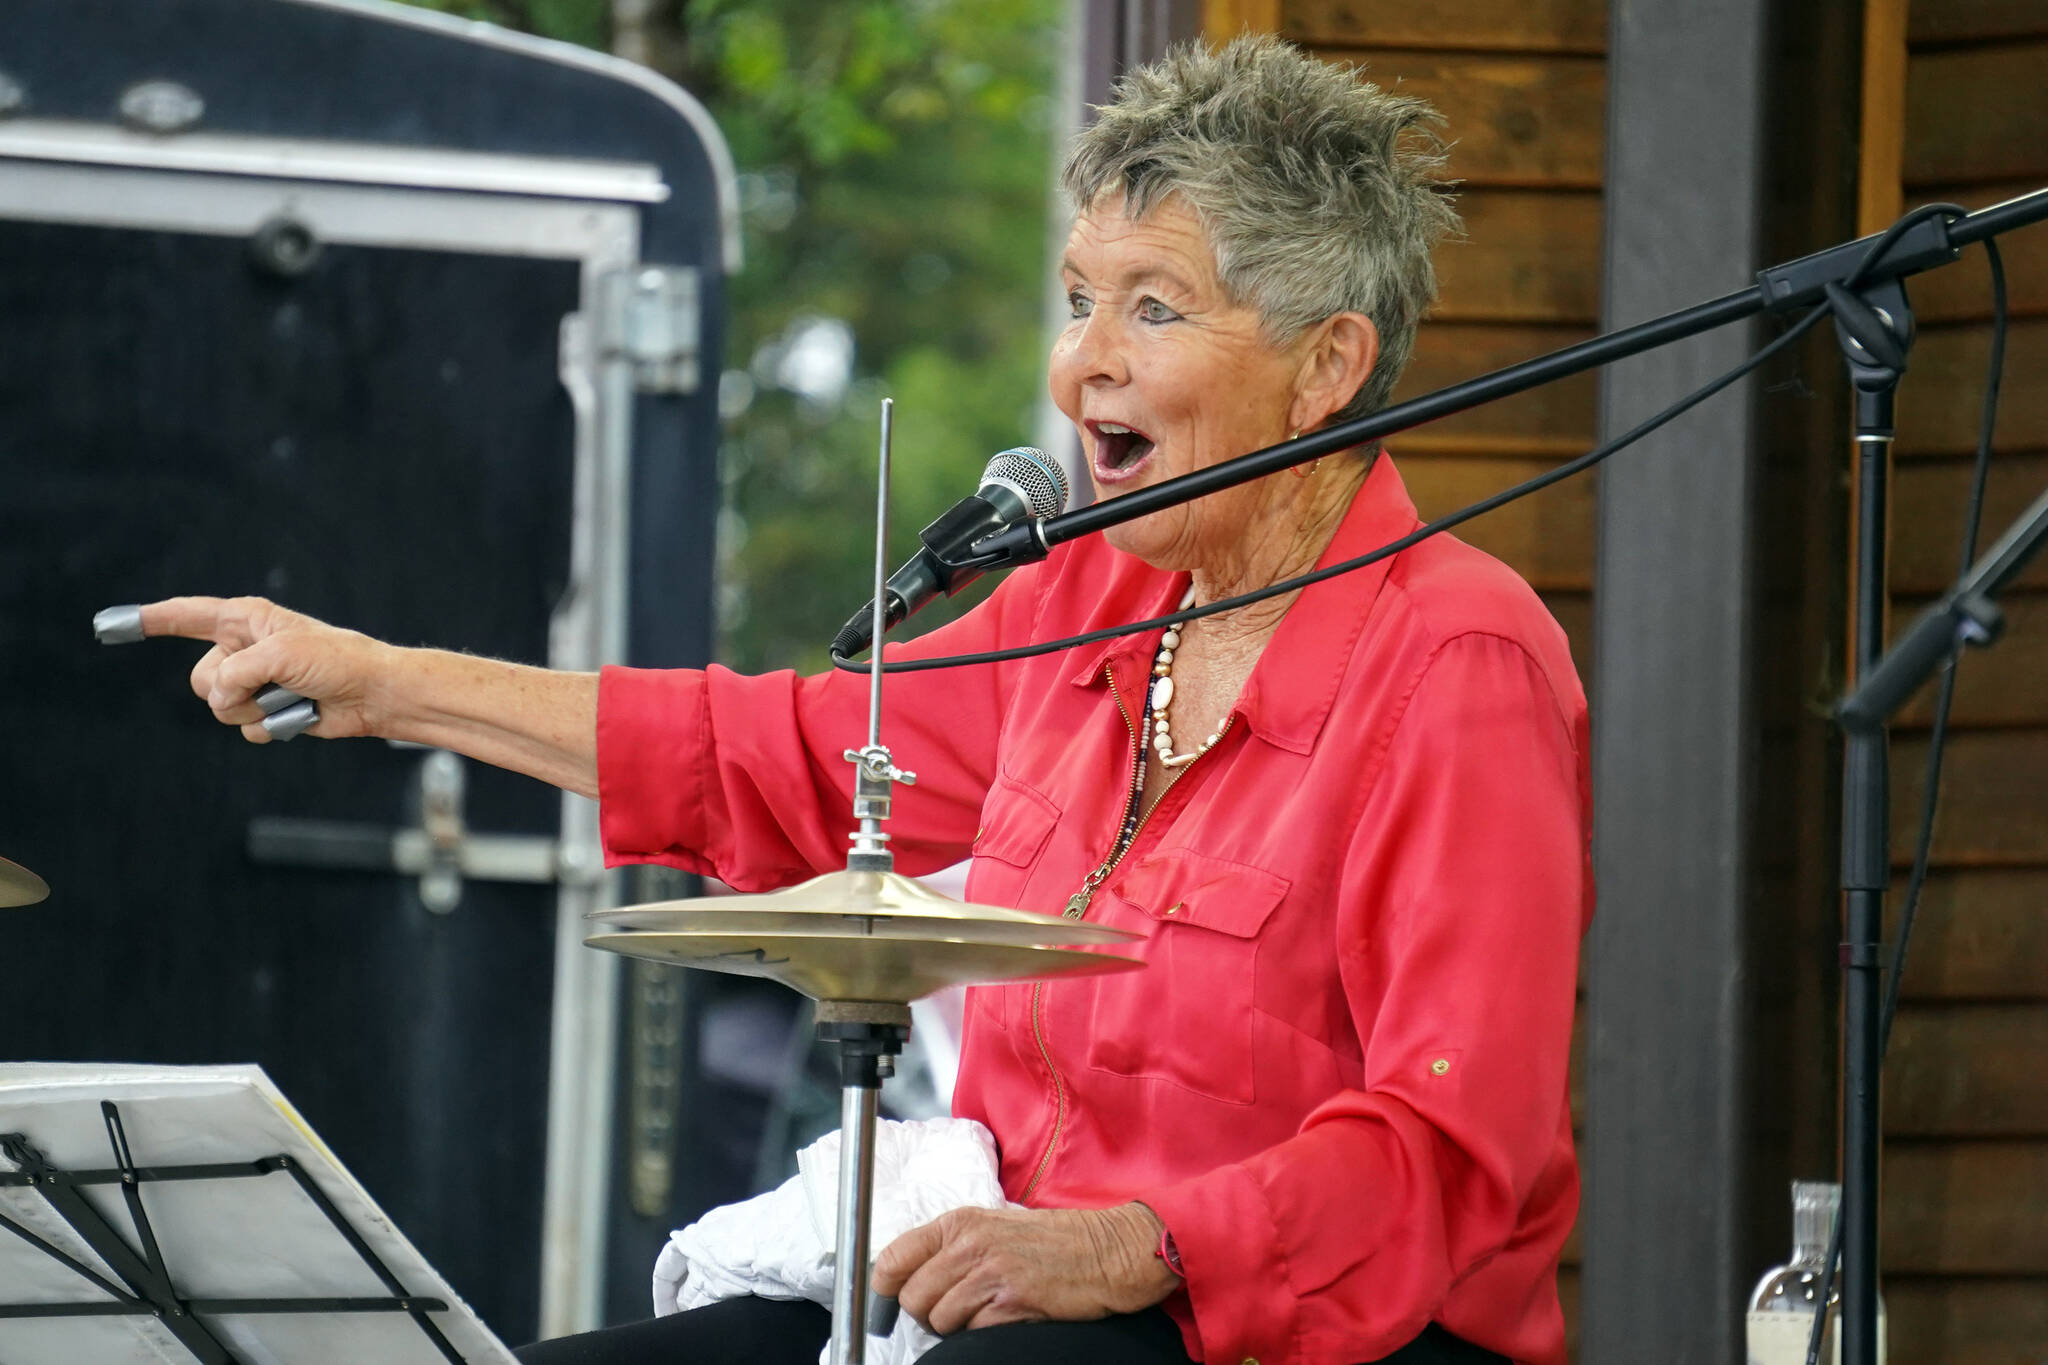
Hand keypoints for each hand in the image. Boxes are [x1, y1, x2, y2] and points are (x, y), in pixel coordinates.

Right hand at [137, 596, 394, 742]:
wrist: (373, 694)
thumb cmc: (337, 661)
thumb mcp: (281, 654)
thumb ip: (237, 672)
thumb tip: (219, 698)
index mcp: (246, 620)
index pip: (187, 616)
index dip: (150, 620)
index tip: (112, 625)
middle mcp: (244, 650)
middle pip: (200, 680)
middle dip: (231, 688)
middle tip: (272, 679)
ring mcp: (254, 683)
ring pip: (220, 708)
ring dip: (256, 707)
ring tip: (293, 694)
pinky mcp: (268, 710)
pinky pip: (246, 728)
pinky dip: (273, 725)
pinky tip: (300, 713)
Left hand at [871, 1203, 1179, 1335]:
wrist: (1109, 1250)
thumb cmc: (1055, 1241)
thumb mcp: (995, 1227)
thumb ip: (953, 1248)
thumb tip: (908, 1279)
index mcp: (960, 1223)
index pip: (893, 1258)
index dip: (885, 1288)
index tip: (891, 1302)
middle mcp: (970, 1245)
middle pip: (913, 1299)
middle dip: (927, 1314)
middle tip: (953, 1311)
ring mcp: (991, 1275)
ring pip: (939, 1321)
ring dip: (956, 1327)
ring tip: (985, 1313)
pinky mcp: (1012, 1304)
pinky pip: (973, 1334)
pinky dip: (984, 1334)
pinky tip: (1006, 1318)